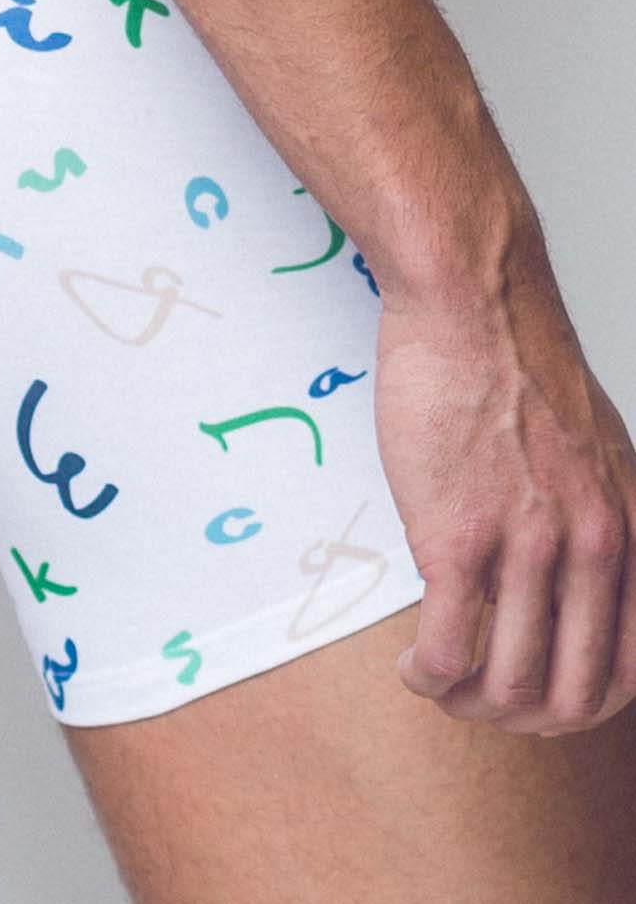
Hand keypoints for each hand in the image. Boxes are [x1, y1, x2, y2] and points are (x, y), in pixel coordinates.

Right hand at [374, 270, 635, 735]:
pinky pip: (450, 648)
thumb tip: (566, 565)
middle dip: (525, 720)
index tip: (540, 696)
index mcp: (633, 528)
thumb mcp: (597, 446)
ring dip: (471, 707)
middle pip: (579, 693)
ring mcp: (528, 544)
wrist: (471, 305)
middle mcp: (595, 547)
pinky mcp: (457, 535)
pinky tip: (412, 667)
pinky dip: (429, 678)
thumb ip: (594, 513)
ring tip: (439, 686)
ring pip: (513, 685)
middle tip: (482, 704)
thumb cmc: (514, 362)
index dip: (587, 705)